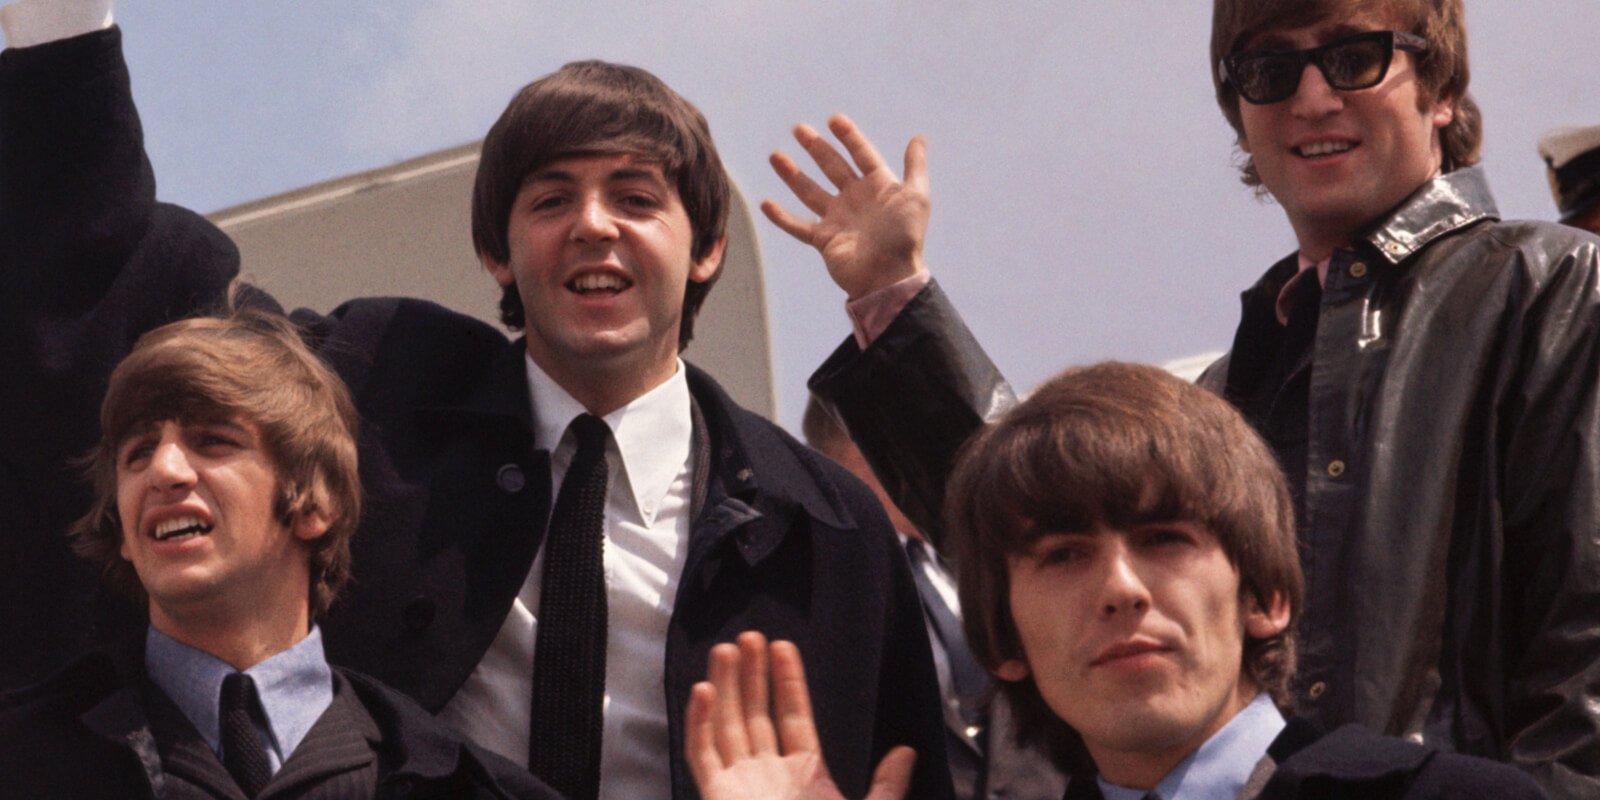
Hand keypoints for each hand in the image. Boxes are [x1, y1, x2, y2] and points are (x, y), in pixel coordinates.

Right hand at [686, 631, 914, 799]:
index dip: (787, 681)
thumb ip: (886, 786)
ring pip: (727, 726)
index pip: (792, 717)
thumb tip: (906, 751)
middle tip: (749, 635)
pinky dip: (700, 724)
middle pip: (755, 713)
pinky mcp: (716, 796)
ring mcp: (739, 786)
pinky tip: (704, 691)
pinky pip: (702, 756)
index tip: (783, 646)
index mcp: (803, 776)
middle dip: (752, 674)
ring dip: (726, 687)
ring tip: (727, 648)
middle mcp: (767, 775)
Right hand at [763, 115, 929, 299]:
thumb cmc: (905, 237)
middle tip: (798, 128)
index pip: (861, 154)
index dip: (849, 137)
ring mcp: (838, 219)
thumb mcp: (916, 197)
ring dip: (792, 174)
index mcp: (878, 186)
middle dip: (816, 147)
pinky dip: (781, 217)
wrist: (889, 276)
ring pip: (810, 191)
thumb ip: (915, 167)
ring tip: (775, 156)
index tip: (833, 120)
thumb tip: (918, 138)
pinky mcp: (824, 239)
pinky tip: (766, 203)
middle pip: (832, 167)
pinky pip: (798, 226)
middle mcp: (855, 199)